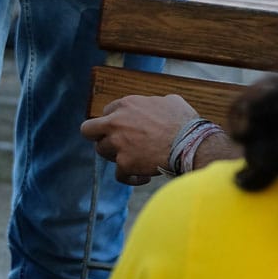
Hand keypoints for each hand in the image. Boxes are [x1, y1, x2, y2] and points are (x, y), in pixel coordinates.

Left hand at [81, 94, 198, 183]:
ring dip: (115, 156)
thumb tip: (159, 106)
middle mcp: (116, 123)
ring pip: (101, 152)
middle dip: (97, 136)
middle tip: (112, 143)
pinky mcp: (125, 163)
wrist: (189, 144)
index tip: (125, 129)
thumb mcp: (169, 101)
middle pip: (88, 130)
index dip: (114, 122)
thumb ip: (155, 102)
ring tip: (133, 160)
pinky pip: (119, 175)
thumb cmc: (183, 121)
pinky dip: (131, 177)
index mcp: (126, 105)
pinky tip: (144, 177)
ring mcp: (118, 144)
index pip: (107, 112)